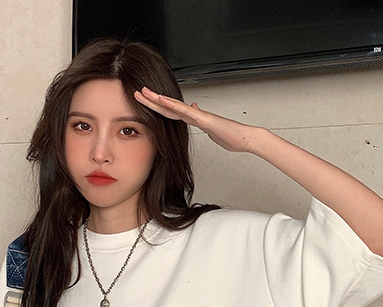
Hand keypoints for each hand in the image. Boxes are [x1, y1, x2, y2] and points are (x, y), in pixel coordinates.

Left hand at [134, 86, 255, 152]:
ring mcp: (199, 115)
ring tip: (144, 93)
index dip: (157, 107)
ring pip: (174, 106)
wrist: (245, 138)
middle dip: (152, 100)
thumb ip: (200, 120)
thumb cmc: (231, 136)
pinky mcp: (204, 119)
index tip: (144, 103)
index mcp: (194, 118)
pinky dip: (173, 106)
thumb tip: (194, 110)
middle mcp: (194, 114)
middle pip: (168, 106)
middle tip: (137, 92)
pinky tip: (162, 101)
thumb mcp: (210, 129)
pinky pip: (185, 111)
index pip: (171, 112)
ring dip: (158, 99)